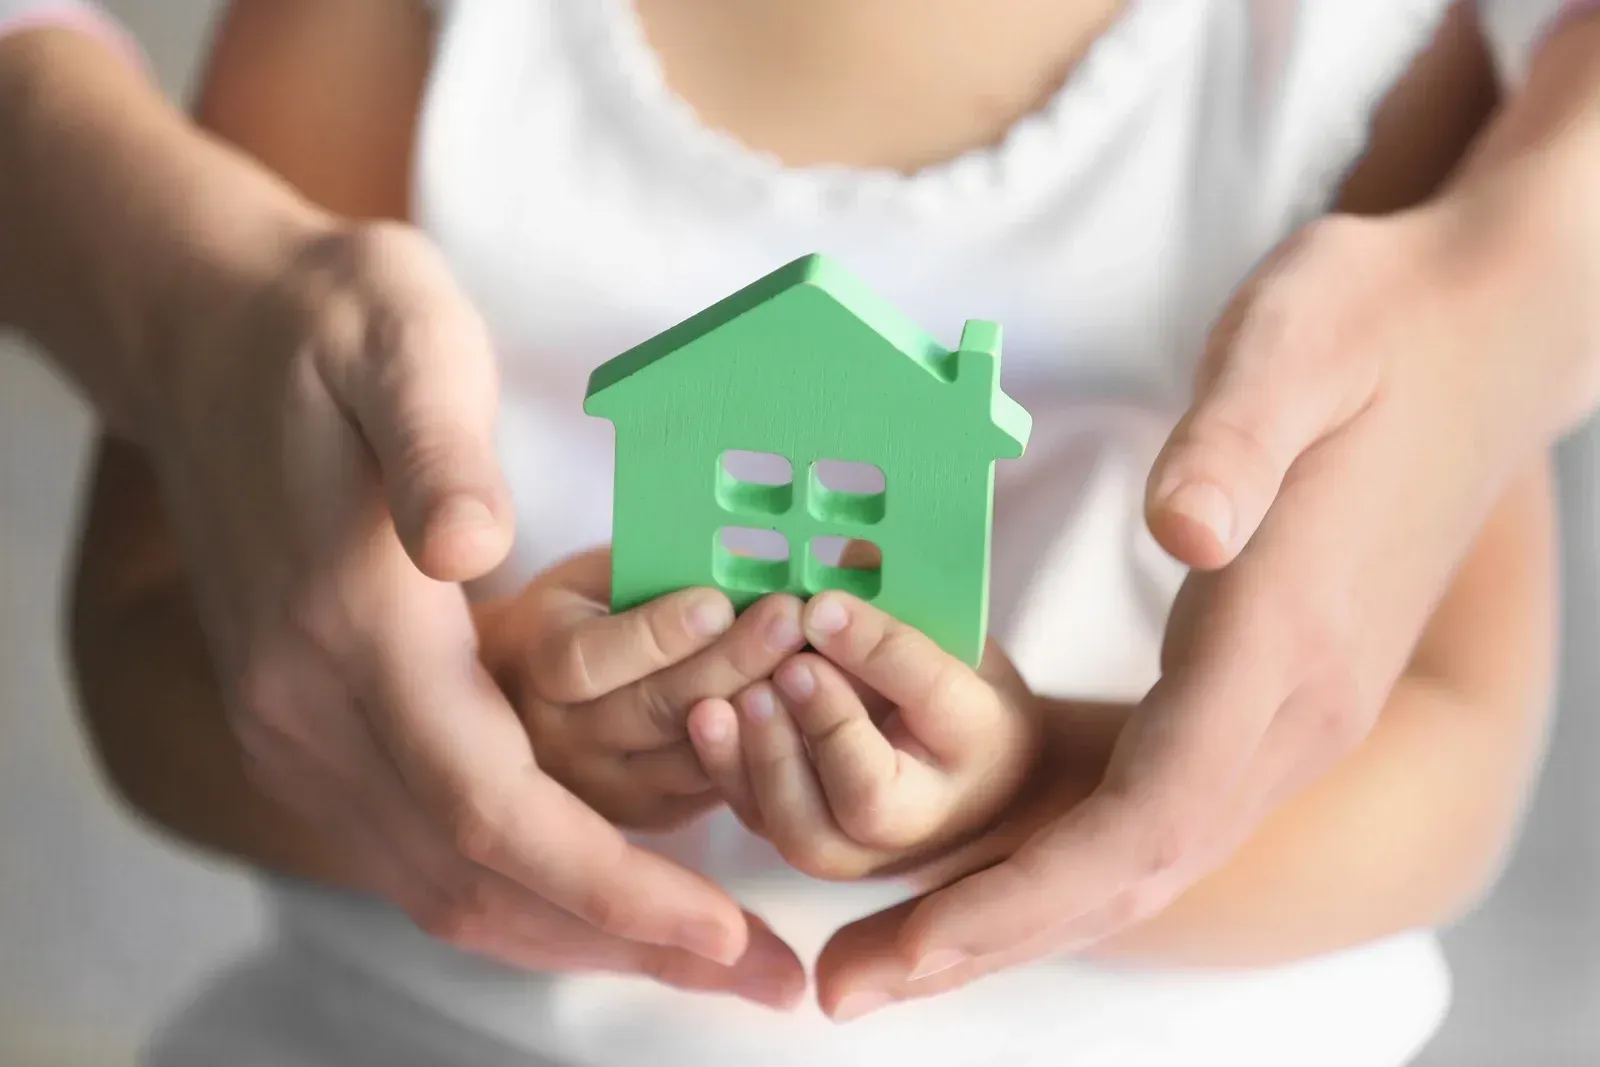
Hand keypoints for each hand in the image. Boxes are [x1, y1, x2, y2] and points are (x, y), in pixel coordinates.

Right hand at [145, 220, 801, 1001]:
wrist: (206, 336)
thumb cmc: (326, 328)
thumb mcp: (396, 341)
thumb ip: (435, 449)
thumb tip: (473, 545)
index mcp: (352, 632)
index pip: (492, 809)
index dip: (611, 884)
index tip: (725, 930)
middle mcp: (310, 707)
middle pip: (475, 882)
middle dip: (626, 941)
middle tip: (760, 979)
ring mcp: (296, 724)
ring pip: (439, 885)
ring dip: (575, 934)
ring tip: (702, 958)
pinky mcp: (304, 720)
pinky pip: (413, 850)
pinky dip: (516, 891)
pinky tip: (592, 890)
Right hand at [478, 548, 806, 830]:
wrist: (538, 695)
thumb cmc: (584, 615)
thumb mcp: (594, 576)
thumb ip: (649, 572)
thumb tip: (738, 557)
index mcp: (539, 661)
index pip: (590, 659)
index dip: (657, 634)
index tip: (718, 601)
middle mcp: (561, 737)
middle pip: (654, 709)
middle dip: (730, 661)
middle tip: (792, 619)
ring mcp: (605, 787)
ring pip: (693, 754)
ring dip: (760, 707)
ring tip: (812, 660)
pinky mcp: (650, 816)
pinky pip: (714, 785)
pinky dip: (764, 744)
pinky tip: (805, 704)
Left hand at [687, 591, 1040, 880]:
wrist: (966, 782)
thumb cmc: (954, 690)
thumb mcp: (953, 638)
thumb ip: (901, 607)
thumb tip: (844, 553)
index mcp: (980, 739)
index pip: (933, 695)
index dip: (878, 651)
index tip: (826, 607)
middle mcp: (924, 814)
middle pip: (870, 797)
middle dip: (822, 726)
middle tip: (786, 666)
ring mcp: (862, 848)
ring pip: (805, 831)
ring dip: (764, 757)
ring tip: (740, 693)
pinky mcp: (808, 846)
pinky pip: (761, 822)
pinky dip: (727, 771)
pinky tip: (706, 715)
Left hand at [806, 202, 1577, 1015]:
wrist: (1484, 333)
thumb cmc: (1374, 324)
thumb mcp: (1300, 345)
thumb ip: (1238, 443)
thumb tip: (1179, 531)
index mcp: (1283, 643)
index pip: (1142, 816)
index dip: (1015, 894)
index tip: (903, 948)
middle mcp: (1293, 709)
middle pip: (1129, 870)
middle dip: (987, 936)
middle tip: (848, 991)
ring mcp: (1290, 710)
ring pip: (1144, 856)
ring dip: (1014, 914)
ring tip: (890, 958)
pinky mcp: (1273, 689)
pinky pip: (1158, 809)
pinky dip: (1064, 859)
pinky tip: (991, 869)